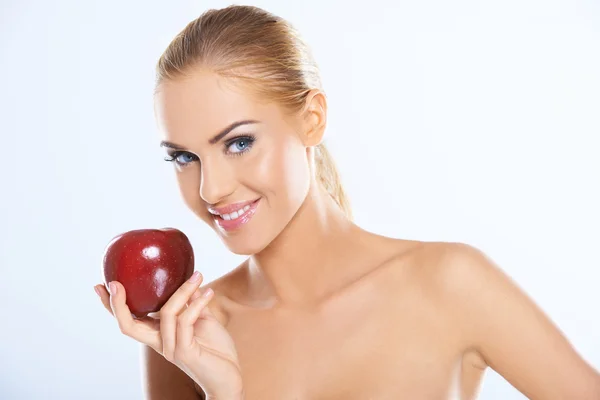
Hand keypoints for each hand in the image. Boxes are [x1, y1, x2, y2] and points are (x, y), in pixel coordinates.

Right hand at [95, 271, 244, 398]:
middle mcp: (160, 343)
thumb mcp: (202, 320)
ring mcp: (170, 349)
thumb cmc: (215, 351)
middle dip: (117, 304)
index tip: (104, 283)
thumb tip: (190, 280)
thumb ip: (192, 303)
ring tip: (198, 276)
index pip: (130, 320)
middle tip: (115, 283)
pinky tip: (209, 292)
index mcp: (159, 335)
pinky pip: (185, 321)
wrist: (230, 377)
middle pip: (128, 325)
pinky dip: (196, 303)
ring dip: (182, 290)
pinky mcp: (185, 352)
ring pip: (165, 313)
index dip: (114, 305)